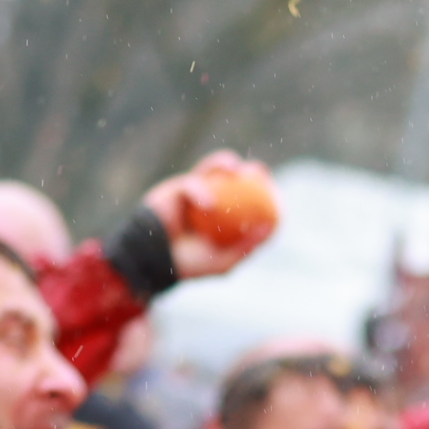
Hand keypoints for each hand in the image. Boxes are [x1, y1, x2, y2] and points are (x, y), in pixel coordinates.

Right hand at [140, 150, 274, 279]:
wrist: (154, 262)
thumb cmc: (189, 265)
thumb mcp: (222, 261)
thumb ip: (246, 245)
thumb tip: (271, 227)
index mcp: (220, 215)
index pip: (242, 197)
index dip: (259, 188)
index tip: (274, 186)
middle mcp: (206, 199)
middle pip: (227, 176)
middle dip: (244, 168)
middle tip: (258, 170)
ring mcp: (189, 192)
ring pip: (207, 170)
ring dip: (221, 163)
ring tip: (233, 168)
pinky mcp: (172, 189)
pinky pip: (189, 185)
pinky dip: (200, 193)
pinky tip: (209, 204)